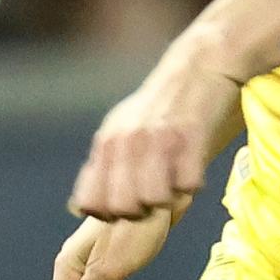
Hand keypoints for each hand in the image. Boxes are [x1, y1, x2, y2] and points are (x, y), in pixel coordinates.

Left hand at [67, 25, 242, 222]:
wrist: (200, 66)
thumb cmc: (160, 105)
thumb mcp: (120, 130)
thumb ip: (101, 166)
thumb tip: (79, 207)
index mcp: (106, 143)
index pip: (90, 203)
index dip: (109, 214)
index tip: (128, 206)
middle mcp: (125, 141)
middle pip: (122, 208)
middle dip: (141, 212)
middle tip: (157, 198)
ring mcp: (157, 139)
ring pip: (153, 200)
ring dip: (169, 199)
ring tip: (176, 183)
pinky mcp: (189, 136)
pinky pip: (188, 184)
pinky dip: (193, 184)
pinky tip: (194, 168)